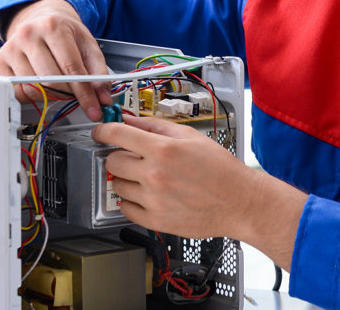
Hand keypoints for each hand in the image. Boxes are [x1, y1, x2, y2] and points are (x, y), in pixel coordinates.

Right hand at [0, 0, 111, 118]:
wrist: (40, 18)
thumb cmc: (64, 32)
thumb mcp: (87, 44)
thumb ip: (98, 70)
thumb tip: (102, 98)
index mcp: (53, 26)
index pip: (71, 68)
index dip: (84, 94)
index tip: (94, 110)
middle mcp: (28, 35)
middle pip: (51, 81)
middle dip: (68, 94)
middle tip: (76, 95)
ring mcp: (11, 48)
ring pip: (34, 89)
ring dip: (51, 95)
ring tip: (59, 85)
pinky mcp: (0, 62)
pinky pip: (18, 92)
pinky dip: (33, 96)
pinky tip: (40, 84)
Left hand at [94, 115, 305, 267]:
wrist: (238, 201)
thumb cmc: (220, 169)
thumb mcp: (190, 136)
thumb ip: (155, 126)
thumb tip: (129, 119)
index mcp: (163, 150)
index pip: (117, 134)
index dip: (103, 130)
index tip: (100, 132)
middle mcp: (154, 175)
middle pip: (112, 160)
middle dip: (119, 155)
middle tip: (134, 158)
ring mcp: (153, 200)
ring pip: (117, 185)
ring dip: (126, 179)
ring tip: (147, 178)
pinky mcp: (155, 221)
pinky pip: (126, 209)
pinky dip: (132, 202)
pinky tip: (148, 195)